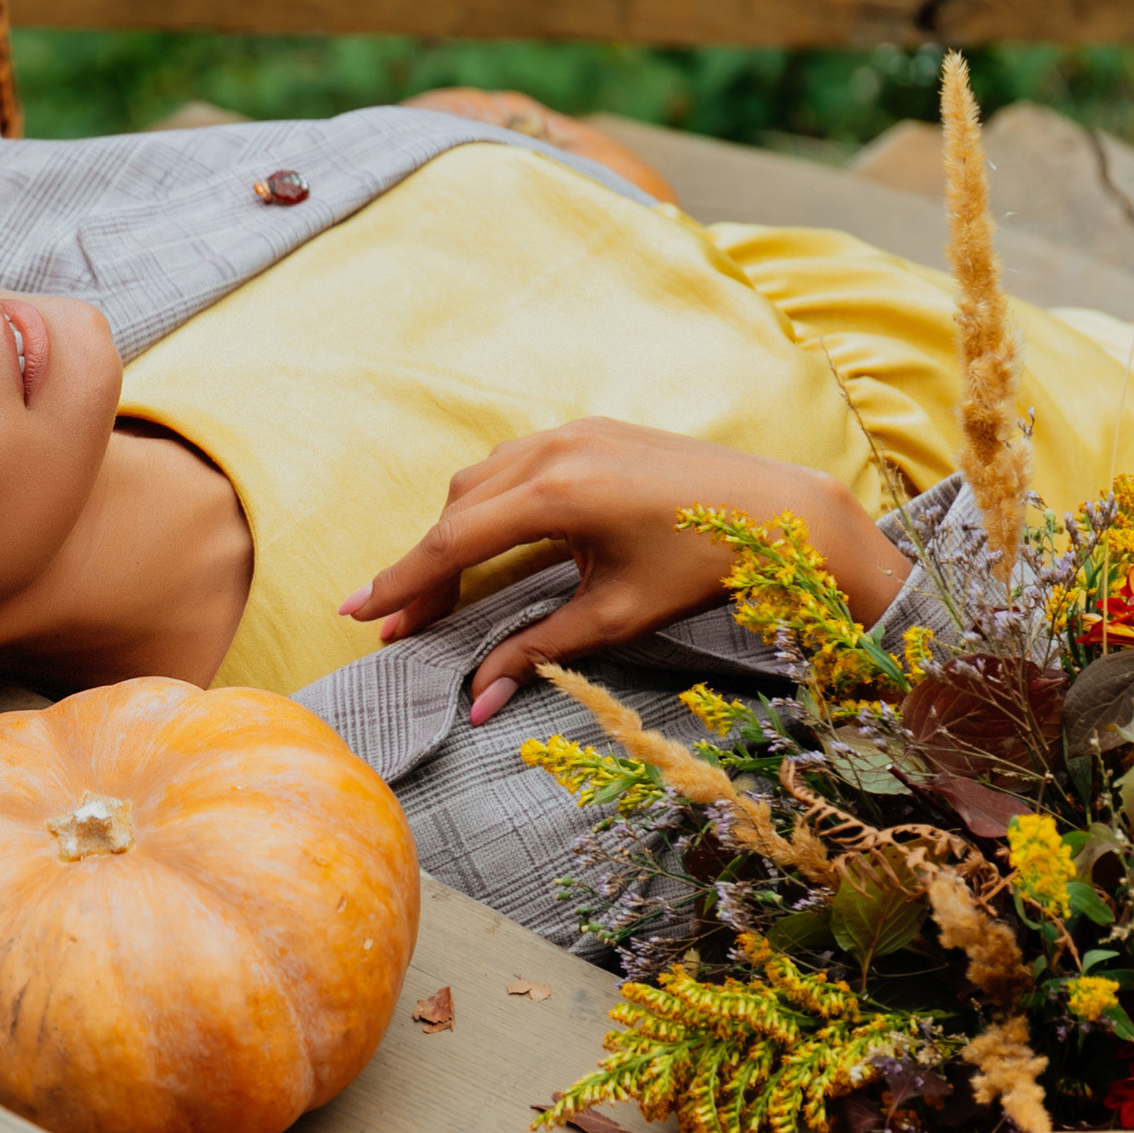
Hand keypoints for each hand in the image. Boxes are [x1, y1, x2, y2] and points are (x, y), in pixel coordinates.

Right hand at [339, 419, 910, 724]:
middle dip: (424, 567)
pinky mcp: (588, 429)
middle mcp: (555, 450)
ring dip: (454, 532)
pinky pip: (514, 464)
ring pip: (481, 481)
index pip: (454, 542)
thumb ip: (537, 651)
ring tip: (440, 592)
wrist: (777, 510)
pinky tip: (488, 543)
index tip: (356, 612)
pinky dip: (488, 503)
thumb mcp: (615, 616)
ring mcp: (571, 431)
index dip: (401, 581)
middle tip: (399, 623)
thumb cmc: (701, 566)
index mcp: (558, 494)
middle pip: (458, 510)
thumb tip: (479, 703)